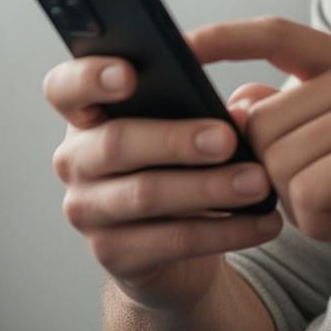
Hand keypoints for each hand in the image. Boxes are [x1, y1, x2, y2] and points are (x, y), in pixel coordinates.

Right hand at [42, 55, 282, 310]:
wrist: (172, 249)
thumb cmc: (179, 166)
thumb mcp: (183, 128)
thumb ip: (202, 108)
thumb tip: (243, 110)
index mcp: (87, 116)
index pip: (65, 88)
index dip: (90, 77)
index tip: (130, 74)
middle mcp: (76, 162)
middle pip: (114, 144)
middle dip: (175, 140)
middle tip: (228, 138)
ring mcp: (88, 211)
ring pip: (145, 194)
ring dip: (209, 187)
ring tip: (258, 182)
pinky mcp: (114, 256)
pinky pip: (174, 241)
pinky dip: (227, 231)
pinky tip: (265, 221)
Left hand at [190, 17, 330, 273]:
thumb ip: (303, 115)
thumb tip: (237, 101)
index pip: (274, 34)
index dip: (219, 37)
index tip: (175, 45)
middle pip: (262, 120)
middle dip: (268, 172)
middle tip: (309, 200)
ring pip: (277, 160)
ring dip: (294, 204)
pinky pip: (303, 190)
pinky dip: (313, 222)